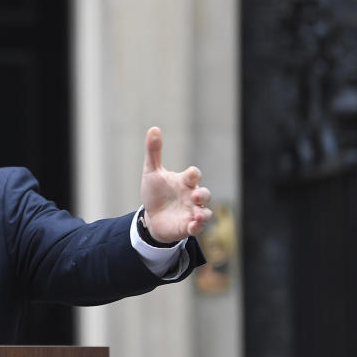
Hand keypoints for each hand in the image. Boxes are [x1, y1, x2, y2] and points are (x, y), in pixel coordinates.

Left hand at [140, 127, 212, 242]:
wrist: (151, 216)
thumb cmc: (155, 193)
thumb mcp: (151, 172)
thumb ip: (154, 152)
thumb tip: (153, 128)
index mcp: (184, 182)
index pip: (194, 175)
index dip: (194, 174)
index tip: (189, 175)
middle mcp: (191, 196)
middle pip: (205, 194)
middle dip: (202, 194)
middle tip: (195, 195)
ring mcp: (191, 212)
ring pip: (205, 212)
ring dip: (203, 213)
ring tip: (196, 214)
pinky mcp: (188, 226)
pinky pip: (199, 228)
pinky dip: (197, 227)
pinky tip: (191, 226)